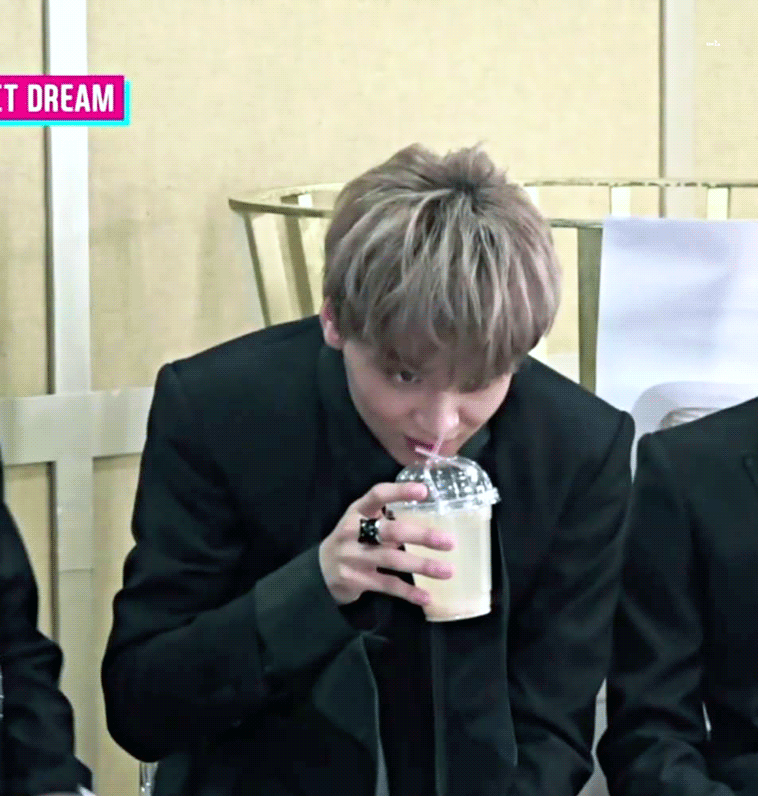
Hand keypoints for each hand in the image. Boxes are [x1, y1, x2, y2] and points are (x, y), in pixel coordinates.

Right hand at [318, 481, 455, 606]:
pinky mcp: (356, 579)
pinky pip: (387, 585)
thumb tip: (427, 518)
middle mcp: (353, 531)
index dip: (399, 491)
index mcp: (357, 511)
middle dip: (421, 536)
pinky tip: (427, 597)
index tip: (424, 491)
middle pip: (390, 531)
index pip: (377, 495)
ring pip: (392, 560)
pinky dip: (408, 592)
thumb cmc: (351, 540)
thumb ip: (387, 519)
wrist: (321, 571)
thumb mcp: (361, 522)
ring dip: (422, 565)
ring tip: (447, 571)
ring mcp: (353, 556)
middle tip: (449, 541)